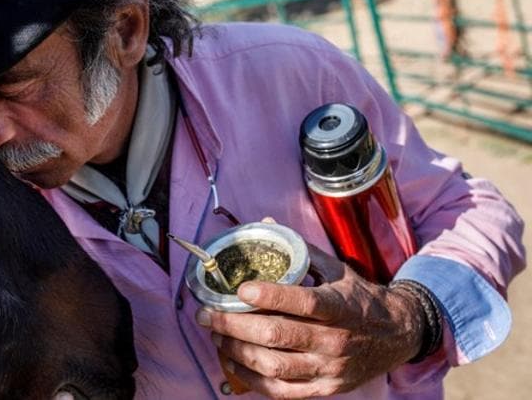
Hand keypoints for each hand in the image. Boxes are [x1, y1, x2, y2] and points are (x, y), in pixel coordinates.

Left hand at [195, 244, 424, 397]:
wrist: (399, 335)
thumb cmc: (360, 299)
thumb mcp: (337, 270)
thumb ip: (300, 250)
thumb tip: (264, 223)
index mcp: (339, 306)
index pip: (303, 301)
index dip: (269, 296)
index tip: (240, 290)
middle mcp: (335, 340)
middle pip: (278, 335)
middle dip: (234, 325)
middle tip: (207, 314)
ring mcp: (330, 368)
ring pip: (274, 365)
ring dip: (237, 350)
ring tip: (216, 336)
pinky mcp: (326, 389)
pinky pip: (281, 390)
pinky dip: (251, 378)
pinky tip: (233, 362)